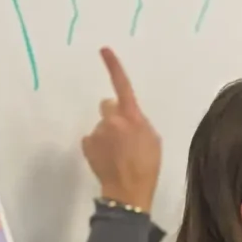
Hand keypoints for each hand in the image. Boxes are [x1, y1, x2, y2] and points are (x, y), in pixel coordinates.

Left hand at [80, 48, 160, 208]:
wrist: (129, 191)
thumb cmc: (148, 166)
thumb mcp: (154, 140)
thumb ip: (140, 122)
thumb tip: (126, 115)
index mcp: (133, 117)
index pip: (122, 86)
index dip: (114, 67)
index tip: (104, 50)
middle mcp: (112, 120)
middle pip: (108, 106)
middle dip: (114, 115)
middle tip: (124, 136)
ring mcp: (97, 132)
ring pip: (102, 125)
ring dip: (108, 134)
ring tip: (119, 154)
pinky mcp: (87, 144)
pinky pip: (93, 138)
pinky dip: (99, 146)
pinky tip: (108, 159)